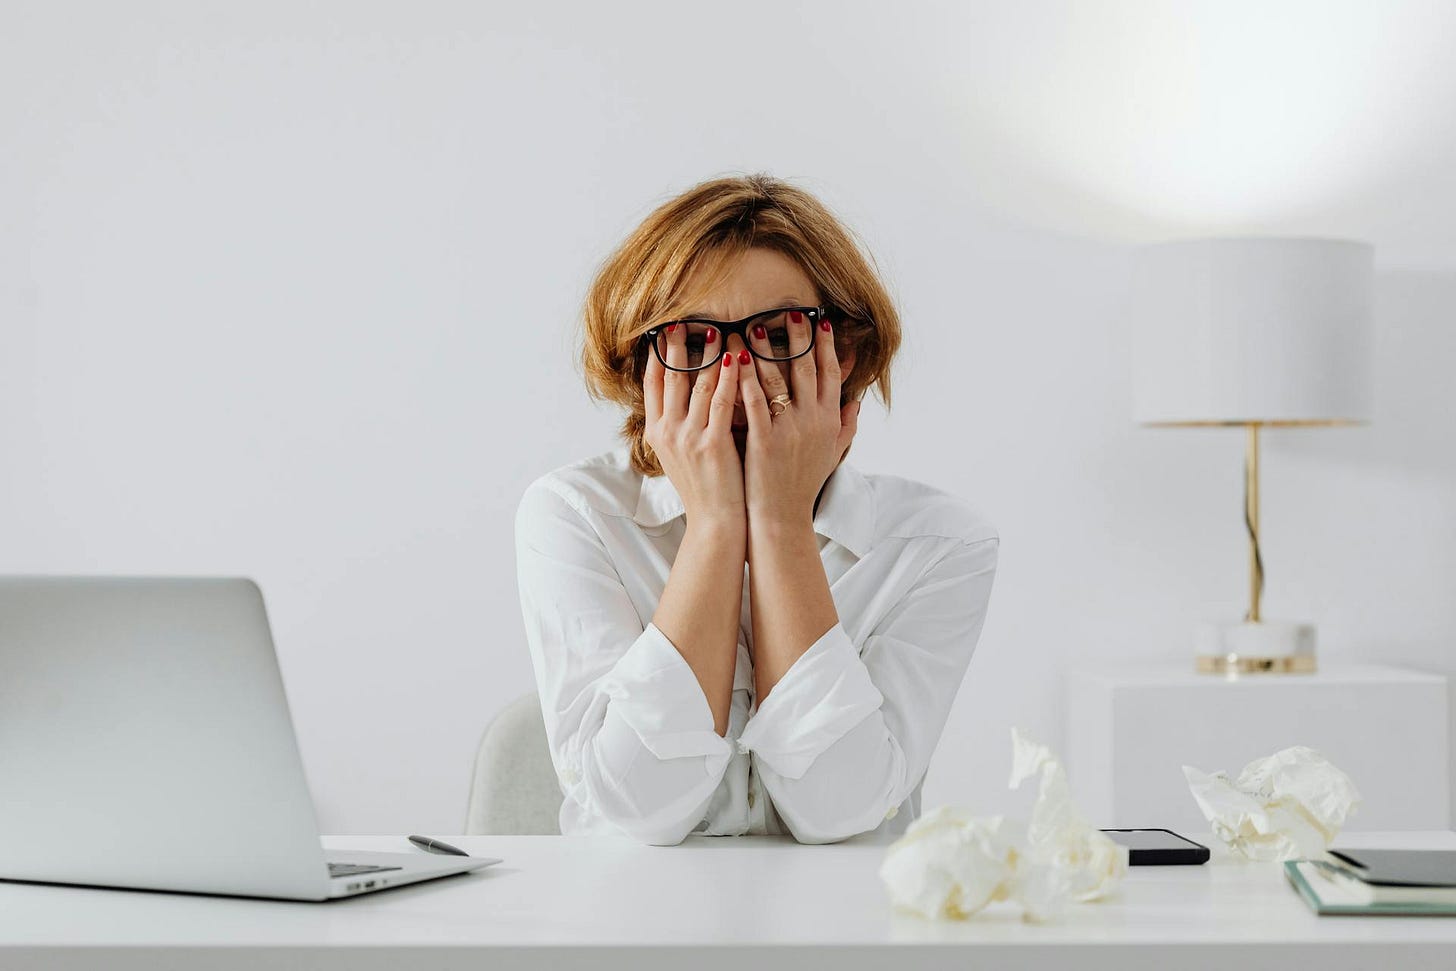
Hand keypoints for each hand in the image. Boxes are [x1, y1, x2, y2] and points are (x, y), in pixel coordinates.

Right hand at [642, 324, 746, 527]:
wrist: (715, 522)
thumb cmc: (703, 488)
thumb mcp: (677, 455)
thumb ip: (677, 424)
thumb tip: (681, 393)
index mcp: (656, 432)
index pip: (652, 383)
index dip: (658, 354)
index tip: (663, 331)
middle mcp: (667, 431)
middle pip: (671, 377)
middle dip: (678, 345)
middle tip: (685, 319)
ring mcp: (689, 437)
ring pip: (698, 383)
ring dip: (708, 353)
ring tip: (716, 329)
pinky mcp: (713, 444)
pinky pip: (722, 401)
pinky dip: (729, 376)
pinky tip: (737, 357)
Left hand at [735, 311, 860, 525]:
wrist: (783, 518)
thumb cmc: (803, 485)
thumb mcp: (833, 454)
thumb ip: (846, 425)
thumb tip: (856, 399)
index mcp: (829, 420)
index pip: (830, 373)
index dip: (826, 345)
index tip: (819, 320)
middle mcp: (813, 421)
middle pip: (807, 369)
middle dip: (799, 337)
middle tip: (790, 310)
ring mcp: (789, 430)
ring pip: (778, 380)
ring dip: (765, 350)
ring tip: (754, 326)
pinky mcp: (764, 441)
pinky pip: (754, 403)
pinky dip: (745, 379)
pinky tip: (736, 359)